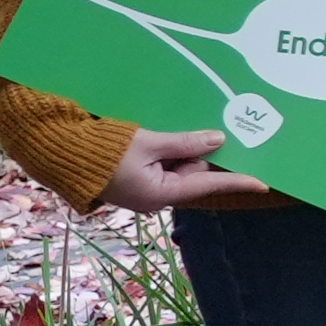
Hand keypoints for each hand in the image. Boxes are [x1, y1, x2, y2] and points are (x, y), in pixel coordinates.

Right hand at [94, 124, 270, 211]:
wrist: (61, 153)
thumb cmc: (102, 150)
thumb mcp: (148, 143)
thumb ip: (185, 143)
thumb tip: (219, 140)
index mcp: (159, 194)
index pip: (207, 186)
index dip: (237, 181)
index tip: (264, 181)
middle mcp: (155, 197)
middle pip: (194, 174)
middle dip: (205, 155)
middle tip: (224, 131)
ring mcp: (144, 190)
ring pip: (179, 168)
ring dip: (186, 150)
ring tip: (191, 129)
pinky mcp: (135, 180)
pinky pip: (164, 165)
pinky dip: (172, 151)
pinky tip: (172, 135)